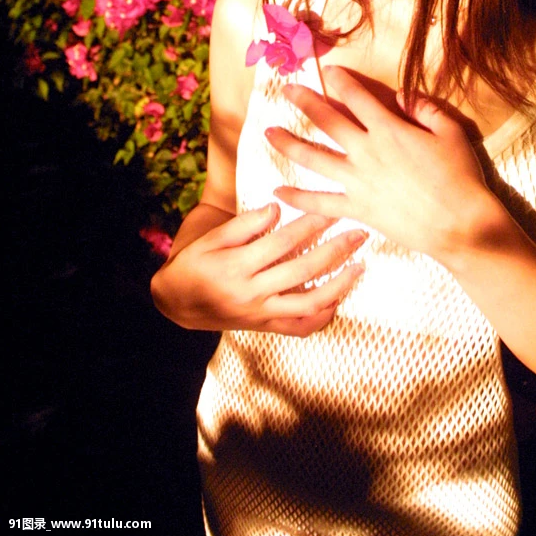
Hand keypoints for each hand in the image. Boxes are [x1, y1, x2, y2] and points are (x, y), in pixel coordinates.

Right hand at [151, 201, 366, 335]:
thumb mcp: (210, 238)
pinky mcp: (264, 327)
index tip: (333, 208)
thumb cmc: (194, 263)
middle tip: (359, 232)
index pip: (283, 242)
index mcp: (236, 267)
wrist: (175, 303)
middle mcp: (251, 294)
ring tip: (360, 265)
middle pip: (303, 270)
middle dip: (335, 249)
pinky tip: (340, 299)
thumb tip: (276, 208)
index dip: (311, 223)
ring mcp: (260, 314)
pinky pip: (300, 327)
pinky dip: (323, 316)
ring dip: (339, 285)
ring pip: (309, 304)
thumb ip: (244, 224)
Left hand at [265, 66, 492, 260]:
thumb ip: (425, 108)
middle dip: (304, 101)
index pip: (357, 97)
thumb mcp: (451, 132)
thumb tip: (404, 95)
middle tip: (286, 90)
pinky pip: (320, 202)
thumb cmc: (460, 177)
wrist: (460, 225)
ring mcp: (358, 181)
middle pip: (327, 120)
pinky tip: (277, 192)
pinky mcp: (357, 208)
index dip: (341, 80)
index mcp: (389, 129)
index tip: (329, 70)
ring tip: (268, 133)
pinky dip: (297, 198)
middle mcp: (367, 151)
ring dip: (288, 143)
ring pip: (313, 158)